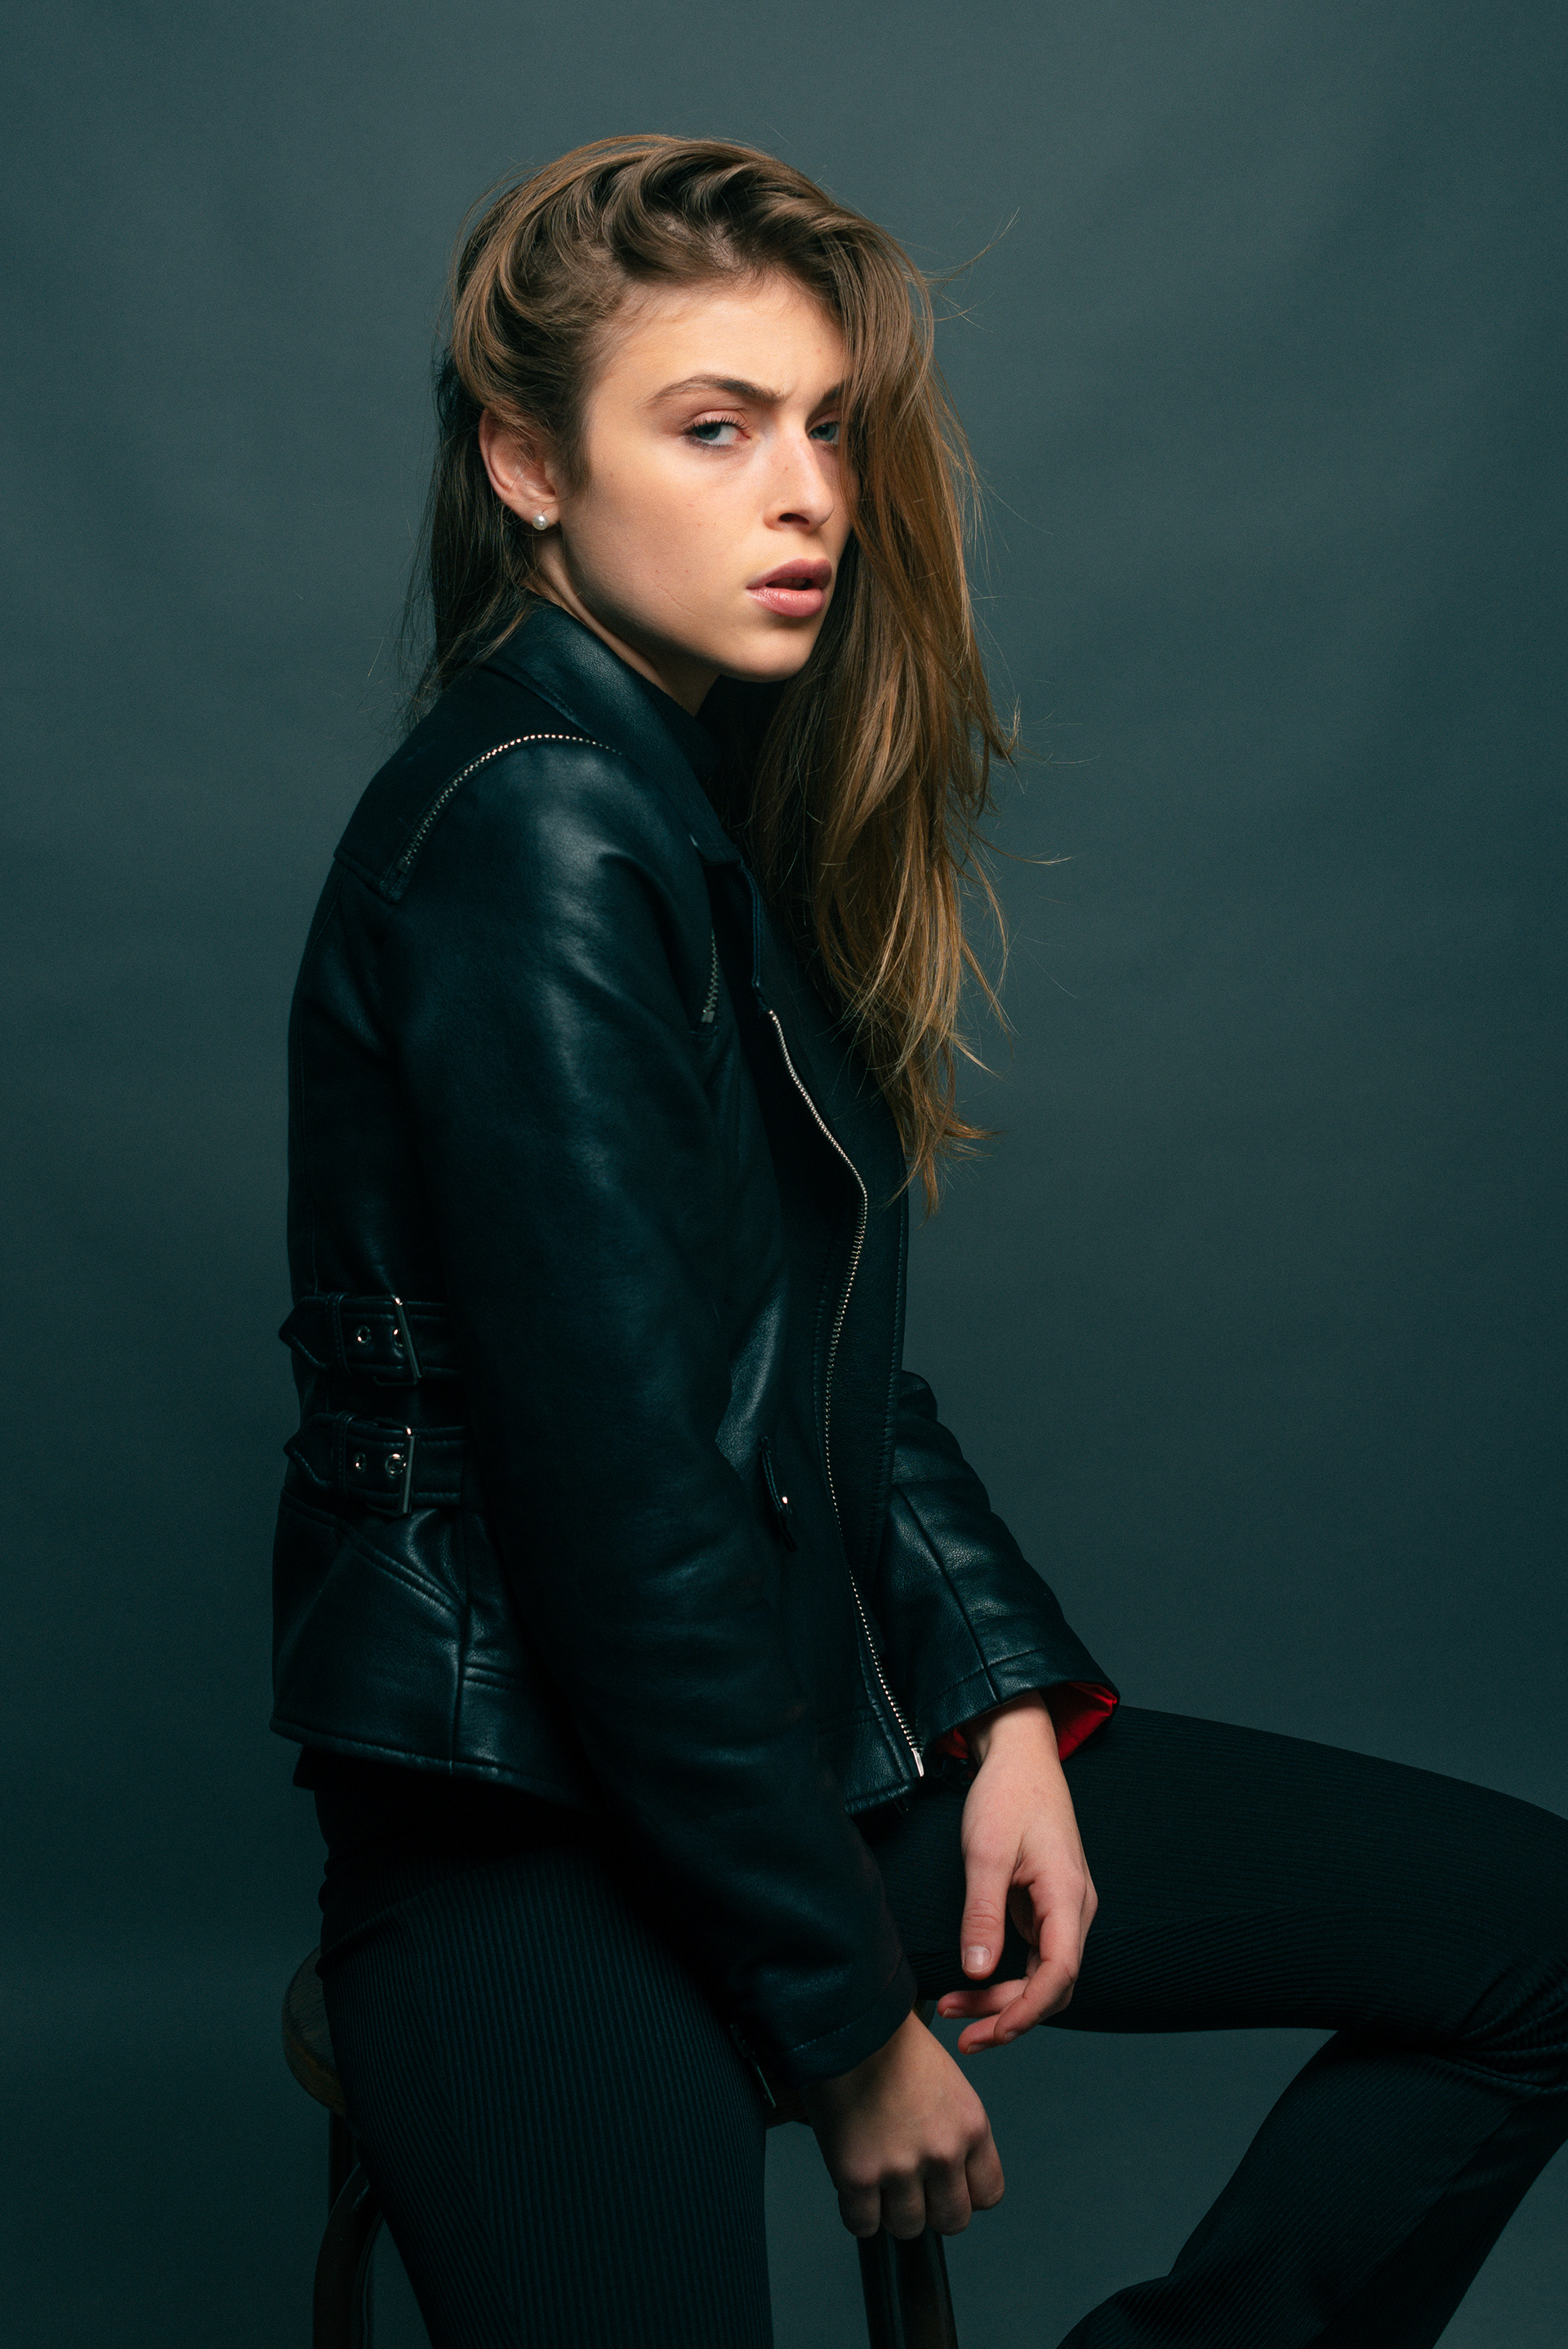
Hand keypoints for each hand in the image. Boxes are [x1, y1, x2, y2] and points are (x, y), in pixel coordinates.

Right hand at [802, 2008, 1004, 2237]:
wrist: (849, 2021)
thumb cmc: (892, 2040)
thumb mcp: (947, 2081)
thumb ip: (953, 2127)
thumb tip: (944, 2169)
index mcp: (971, 2125)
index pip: (989, 2194)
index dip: (963, 2193)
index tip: (944, 2184)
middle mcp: (944, 2152)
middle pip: (952, 2220)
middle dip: (929, 2207)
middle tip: (907, 2185)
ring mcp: (902, 2168)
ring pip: (908, 2228)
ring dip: (890, 2210)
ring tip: (876, 2179)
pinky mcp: (859, 2176)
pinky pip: (863, 2225)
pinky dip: (856, 2211)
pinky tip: (852, 2184)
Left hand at [936, 1692, 1097, 2052]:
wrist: (1020, 1755)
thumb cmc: (1007, 1795)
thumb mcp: (986, 1852)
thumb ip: (983, 1913)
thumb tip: (976, 1972)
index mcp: (1068, 1896)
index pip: (1060, 1974)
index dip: (1027, 2011)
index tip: (991, 2032)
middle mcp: (1074, 1909)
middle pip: (1051, 1985)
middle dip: (1008, 2015)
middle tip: (962, 2036)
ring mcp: (1061, 1910)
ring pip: (1041, 1975)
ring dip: (1002, 2000)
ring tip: (953, 2013)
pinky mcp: (1044, 1907)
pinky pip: (1032, 1957)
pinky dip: (1003, 1977)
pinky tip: (970, 1986)